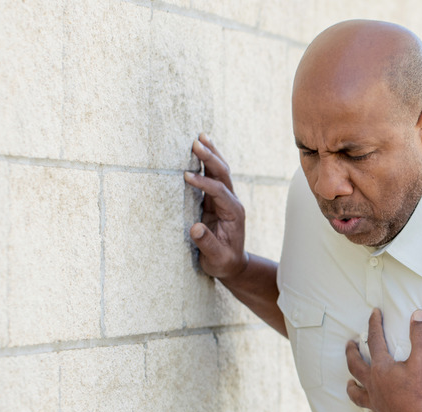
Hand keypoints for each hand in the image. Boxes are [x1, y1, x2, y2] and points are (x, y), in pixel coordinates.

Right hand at [184, 134, 248, 279]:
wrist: (232, 264)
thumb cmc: (223, 262)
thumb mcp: (217, 259)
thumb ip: (207, 244)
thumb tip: (195, 228)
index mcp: (234, 213)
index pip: (219, 191)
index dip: (204, 183)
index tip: (187, 176)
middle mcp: (232, 202)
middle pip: (223, 174)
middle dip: (210, 158)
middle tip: (196, 143)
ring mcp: (225, 199)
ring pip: (220, 171)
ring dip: (211, 154)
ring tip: (200, 136)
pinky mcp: (216, 199)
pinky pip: (213, 176)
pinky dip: (207, 162)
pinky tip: (201, 148)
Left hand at [345, 308, 421, 411]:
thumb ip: (419, 335)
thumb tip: (418, 314)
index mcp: (381, 368)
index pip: (375, 341)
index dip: (374, 324)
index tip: (374, 313)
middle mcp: (373, 385)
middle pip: (356, 366)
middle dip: (351, 353)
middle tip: (350, 344)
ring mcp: (376, 404)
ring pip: (357, 395)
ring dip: (352, 388)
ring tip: (349, 384)